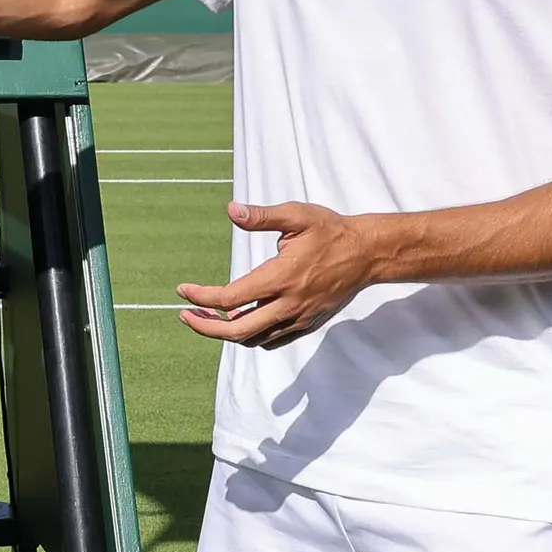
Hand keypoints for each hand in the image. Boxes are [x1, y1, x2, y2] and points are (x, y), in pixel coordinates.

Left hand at [177, 201, 387, 348]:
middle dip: (206, 327)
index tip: (183, 291)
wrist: (368, 254)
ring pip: (254, 339)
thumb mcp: (298, 215)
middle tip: (186, 315)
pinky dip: (251, 336)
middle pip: (237, 331)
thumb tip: (232, 210)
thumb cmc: (331, 230)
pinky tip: (241, 320)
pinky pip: (272, 341)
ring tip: (209, 316)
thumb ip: (263, 216)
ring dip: (227, 332)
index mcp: (281, 277)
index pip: (231, 298)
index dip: (202, 297)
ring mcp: (299, 318)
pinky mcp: (308, 324)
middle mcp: (289, 304)